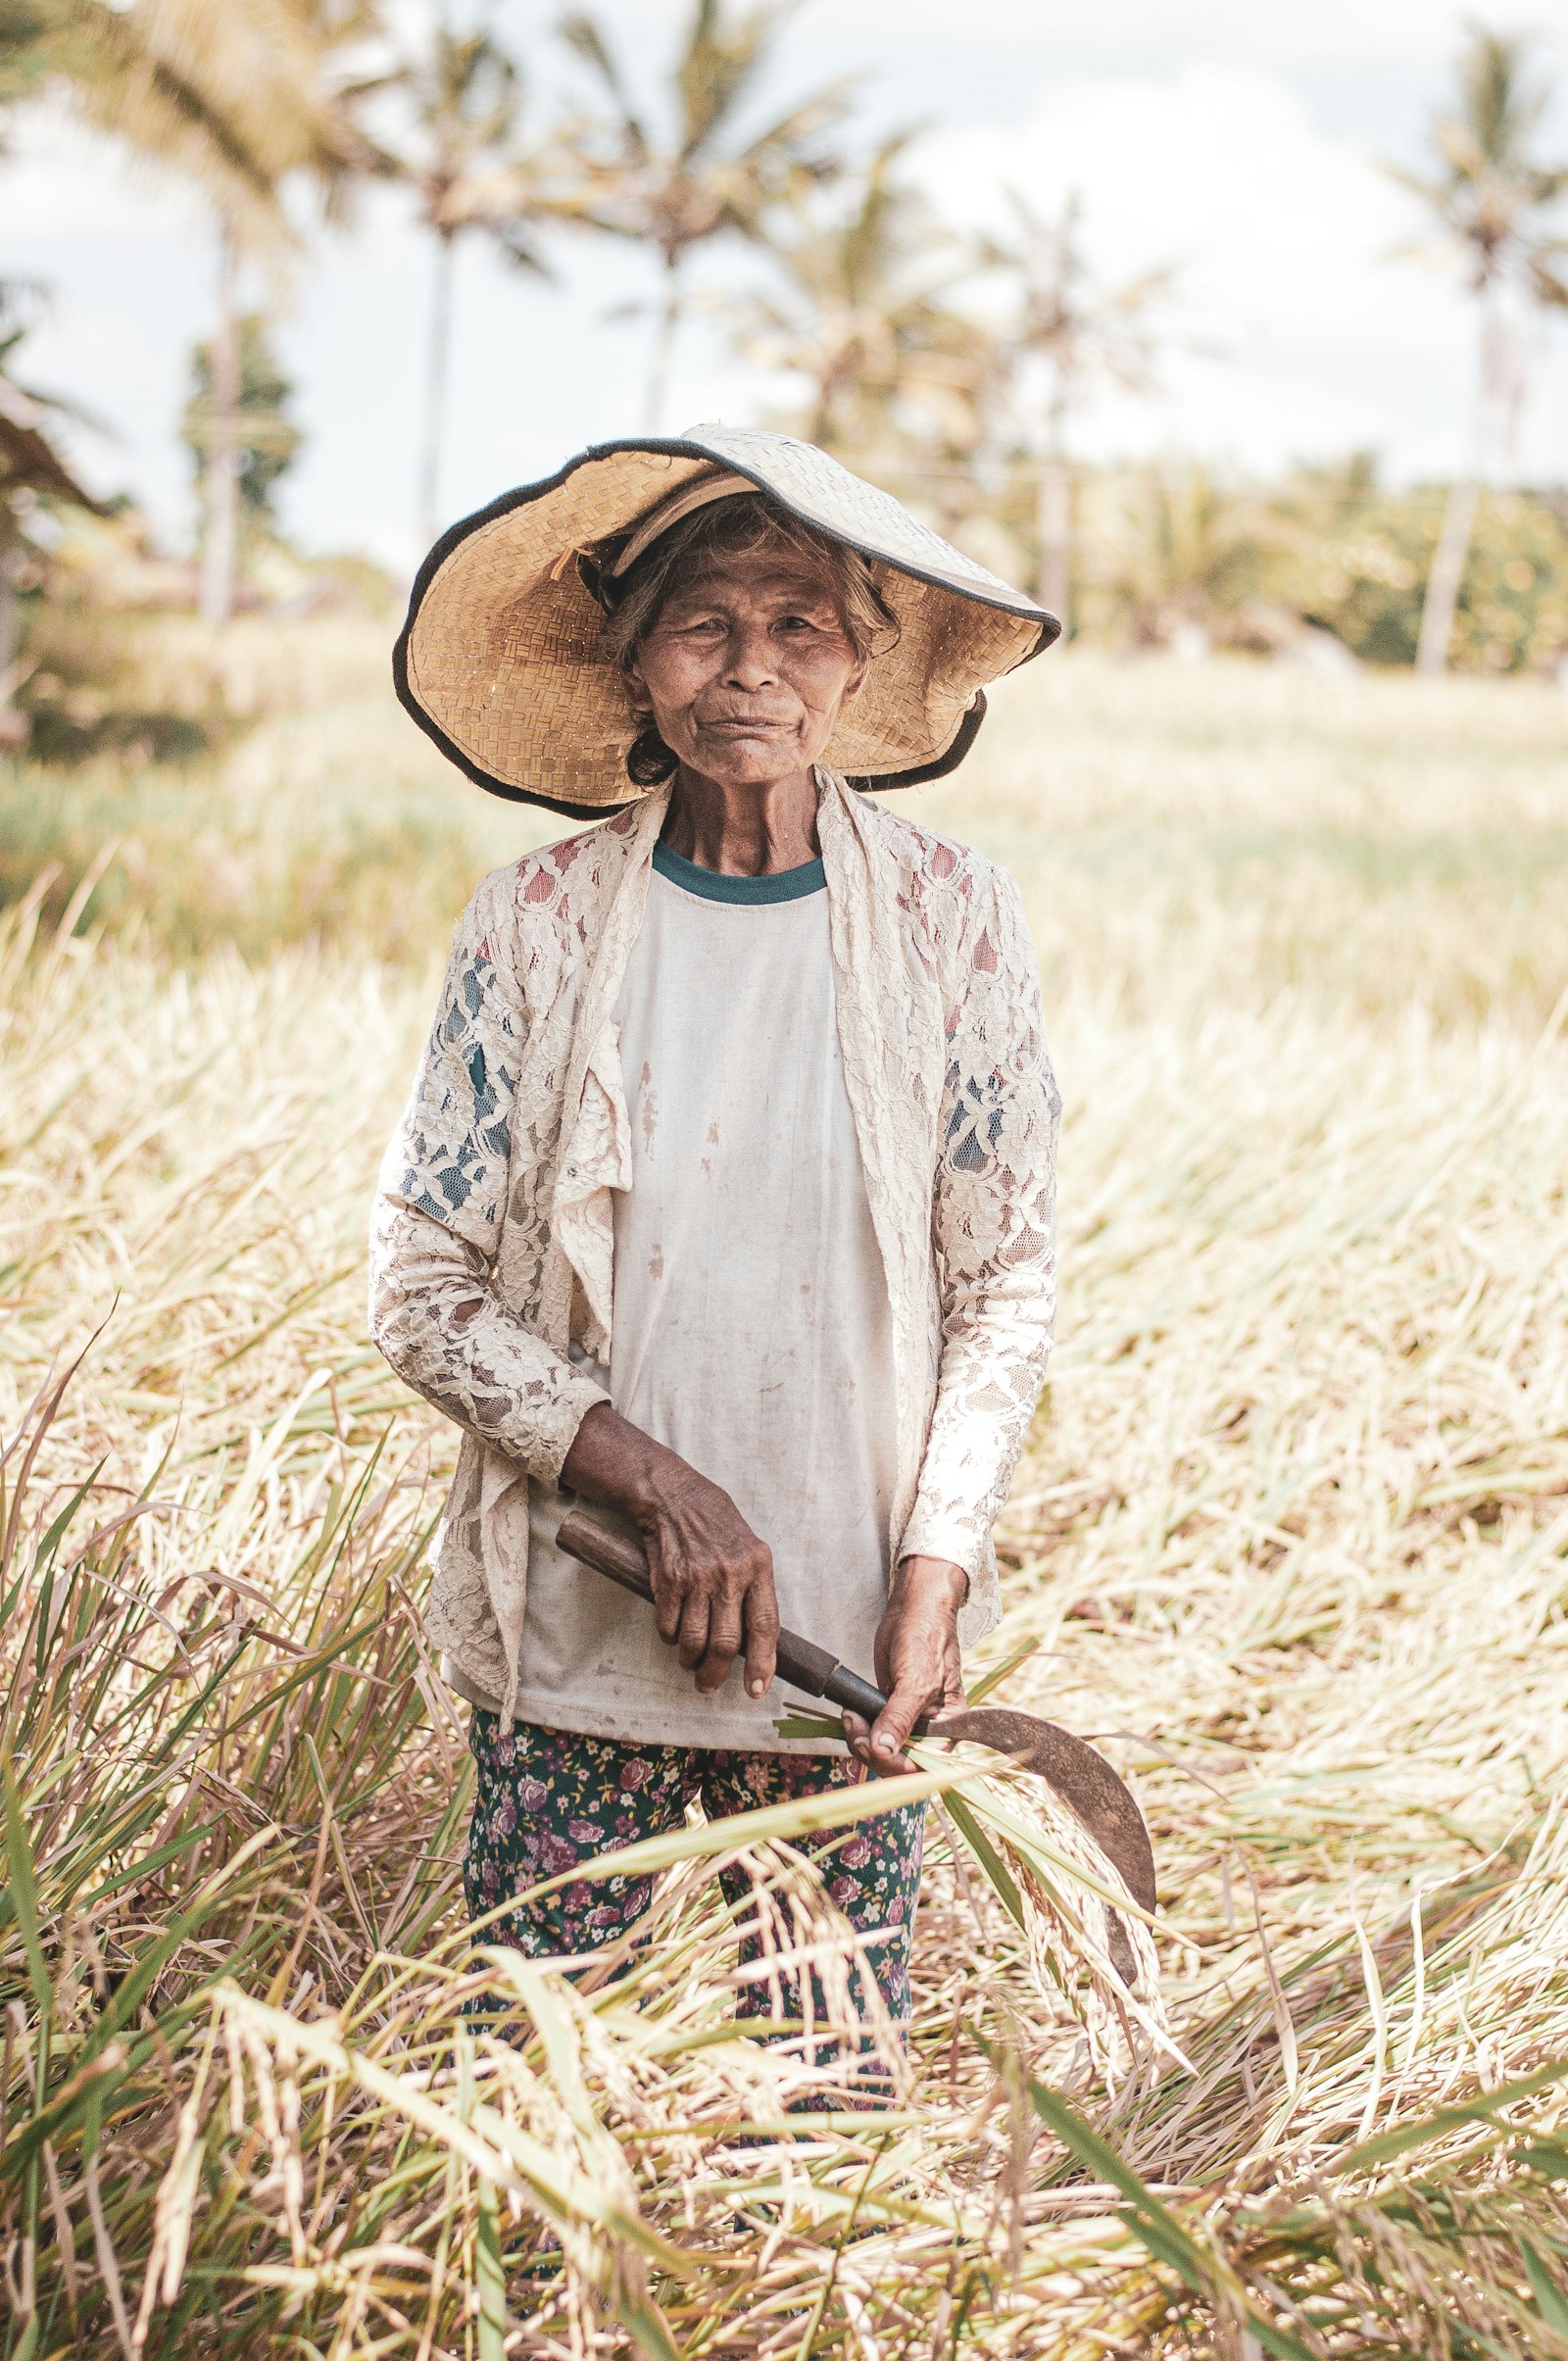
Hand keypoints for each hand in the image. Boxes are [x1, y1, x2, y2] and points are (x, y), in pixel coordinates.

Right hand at [560, 1402, 779, 1698]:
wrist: (673, 1496)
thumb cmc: (716, 1525)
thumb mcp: (749, 1549)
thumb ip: (754, 1590)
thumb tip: (757, 1643)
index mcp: (759, 1566)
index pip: (765, 1625)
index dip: (762, 1663)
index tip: (757, 1690)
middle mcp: (730, 1573)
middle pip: (727, 1642)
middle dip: (717, 1673)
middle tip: (708, 1685)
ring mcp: (698, 1576)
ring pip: (694, 1640)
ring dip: (690, 1660)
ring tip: (690, 1662)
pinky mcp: (668, 1579)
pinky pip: (668, 1625)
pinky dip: (669, 1637)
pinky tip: (672, 1632)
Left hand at [842, 1556, 967, 1773]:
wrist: (912, 1609)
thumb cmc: (926, 1637)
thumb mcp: (916, 1679)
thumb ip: (900, 1716)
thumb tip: (884, 1750)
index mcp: (949, 1728)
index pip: (926, 1767)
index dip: (900, 1766)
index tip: (878, 1750)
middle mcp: (930, 1731)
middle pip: (900, 1763)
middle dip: (874, 1752)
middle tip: (856, 1729)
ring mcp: (908, 1723)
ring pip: (881, 1752)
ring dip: (861, 1741)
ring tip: (851, 1717)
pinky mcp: (888, 1712)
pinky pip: (872, 1735)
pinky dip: (858, 1730)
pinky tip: (851, 1715)